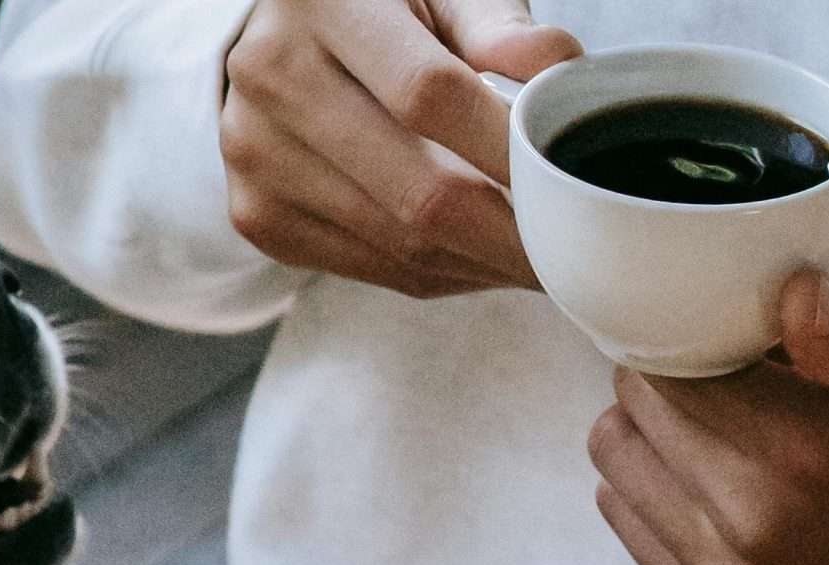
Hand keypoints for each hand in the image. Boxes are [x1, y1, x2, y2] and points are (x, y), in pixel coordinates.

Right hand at [221, 0, 579, 297]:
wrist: (284, 43)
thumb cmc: (383, 8)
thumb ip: (498, 26)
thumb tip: (559, 72)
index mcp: (319, 3)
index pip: (428, 93)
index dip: (506, 149)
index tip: (569, 184)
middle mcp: (269, 80)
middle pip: (416, 191)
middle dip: (511, 234)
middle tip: (574, 248)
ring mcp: (254, 156)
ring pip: (400, 244)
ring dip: (483, 263)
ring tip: (536, 255)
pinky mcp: (256, 214)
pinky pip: (372, 269)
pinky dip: (441, 273)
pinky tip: (478, 256)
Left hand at [586, 273, 828, 564]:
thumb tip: (790, 293)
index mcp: (810, 452)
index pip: (670, 360)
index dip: (697, 331)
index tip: (741, 332)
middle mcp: (750, 525)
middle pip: (634, 407)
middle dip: (676, 377)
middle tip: (743, 377)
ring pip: (617, 465)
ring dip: (658, 434)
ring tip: (734, 430)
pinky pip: (630, 529)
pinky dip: (659, 493)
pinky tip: (727, 485)